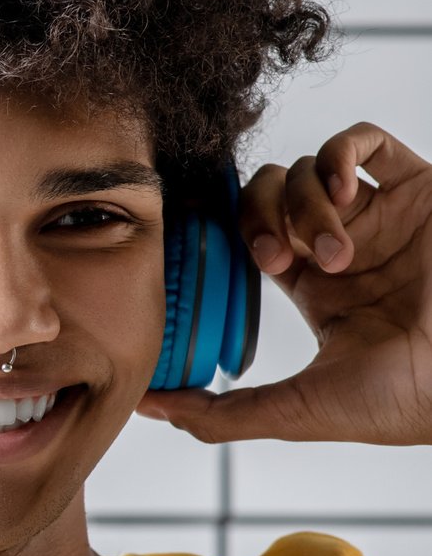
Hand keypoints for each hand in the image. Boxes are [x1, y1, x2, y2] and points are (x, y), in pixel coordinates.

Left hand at [135, 122, 431, 444]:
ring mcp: (380, 216)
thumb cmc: (399, 401)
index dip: (234, 239)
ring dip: (306, 205)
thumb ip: (221, 414)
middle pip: (269, 193)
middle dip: (259, 215)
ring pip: (307, 169)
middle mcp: (344, 245)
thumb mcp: (295, 411)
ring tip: (338, 253)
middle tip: (276, 255)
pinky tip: (342, 193)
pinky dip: (338, 155)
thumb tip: (149, 406)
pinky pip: (364, 141)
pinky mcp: (418, 190)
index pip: (249, 235)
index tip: (246, 267)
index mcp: (314, 287)